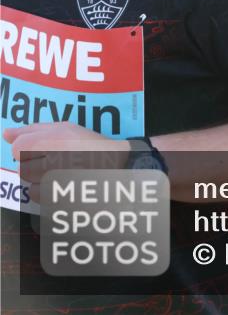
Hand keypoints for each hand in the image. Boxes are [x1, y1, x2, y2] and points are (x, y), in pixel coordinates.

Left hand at [3, 122, 128, 184]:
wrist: (118, 167)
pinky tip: (60, 183)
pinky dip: (44, 191)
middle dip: (35, 164)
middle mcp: (55, 158)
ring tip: (60, 172)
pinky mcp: (59, 196)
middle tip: (58, 160)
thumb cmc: (91, 146)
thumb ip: (33, 129)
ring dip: (38, 178)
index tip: (42, 149)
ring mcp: (58, 180)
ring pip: (28, 182)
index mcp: (56, 138)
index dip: (26, 149)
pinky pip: (36, 195)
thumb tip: (5, 133)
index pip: (17, 148)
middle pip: (22, 166)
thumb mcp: (66, 128)